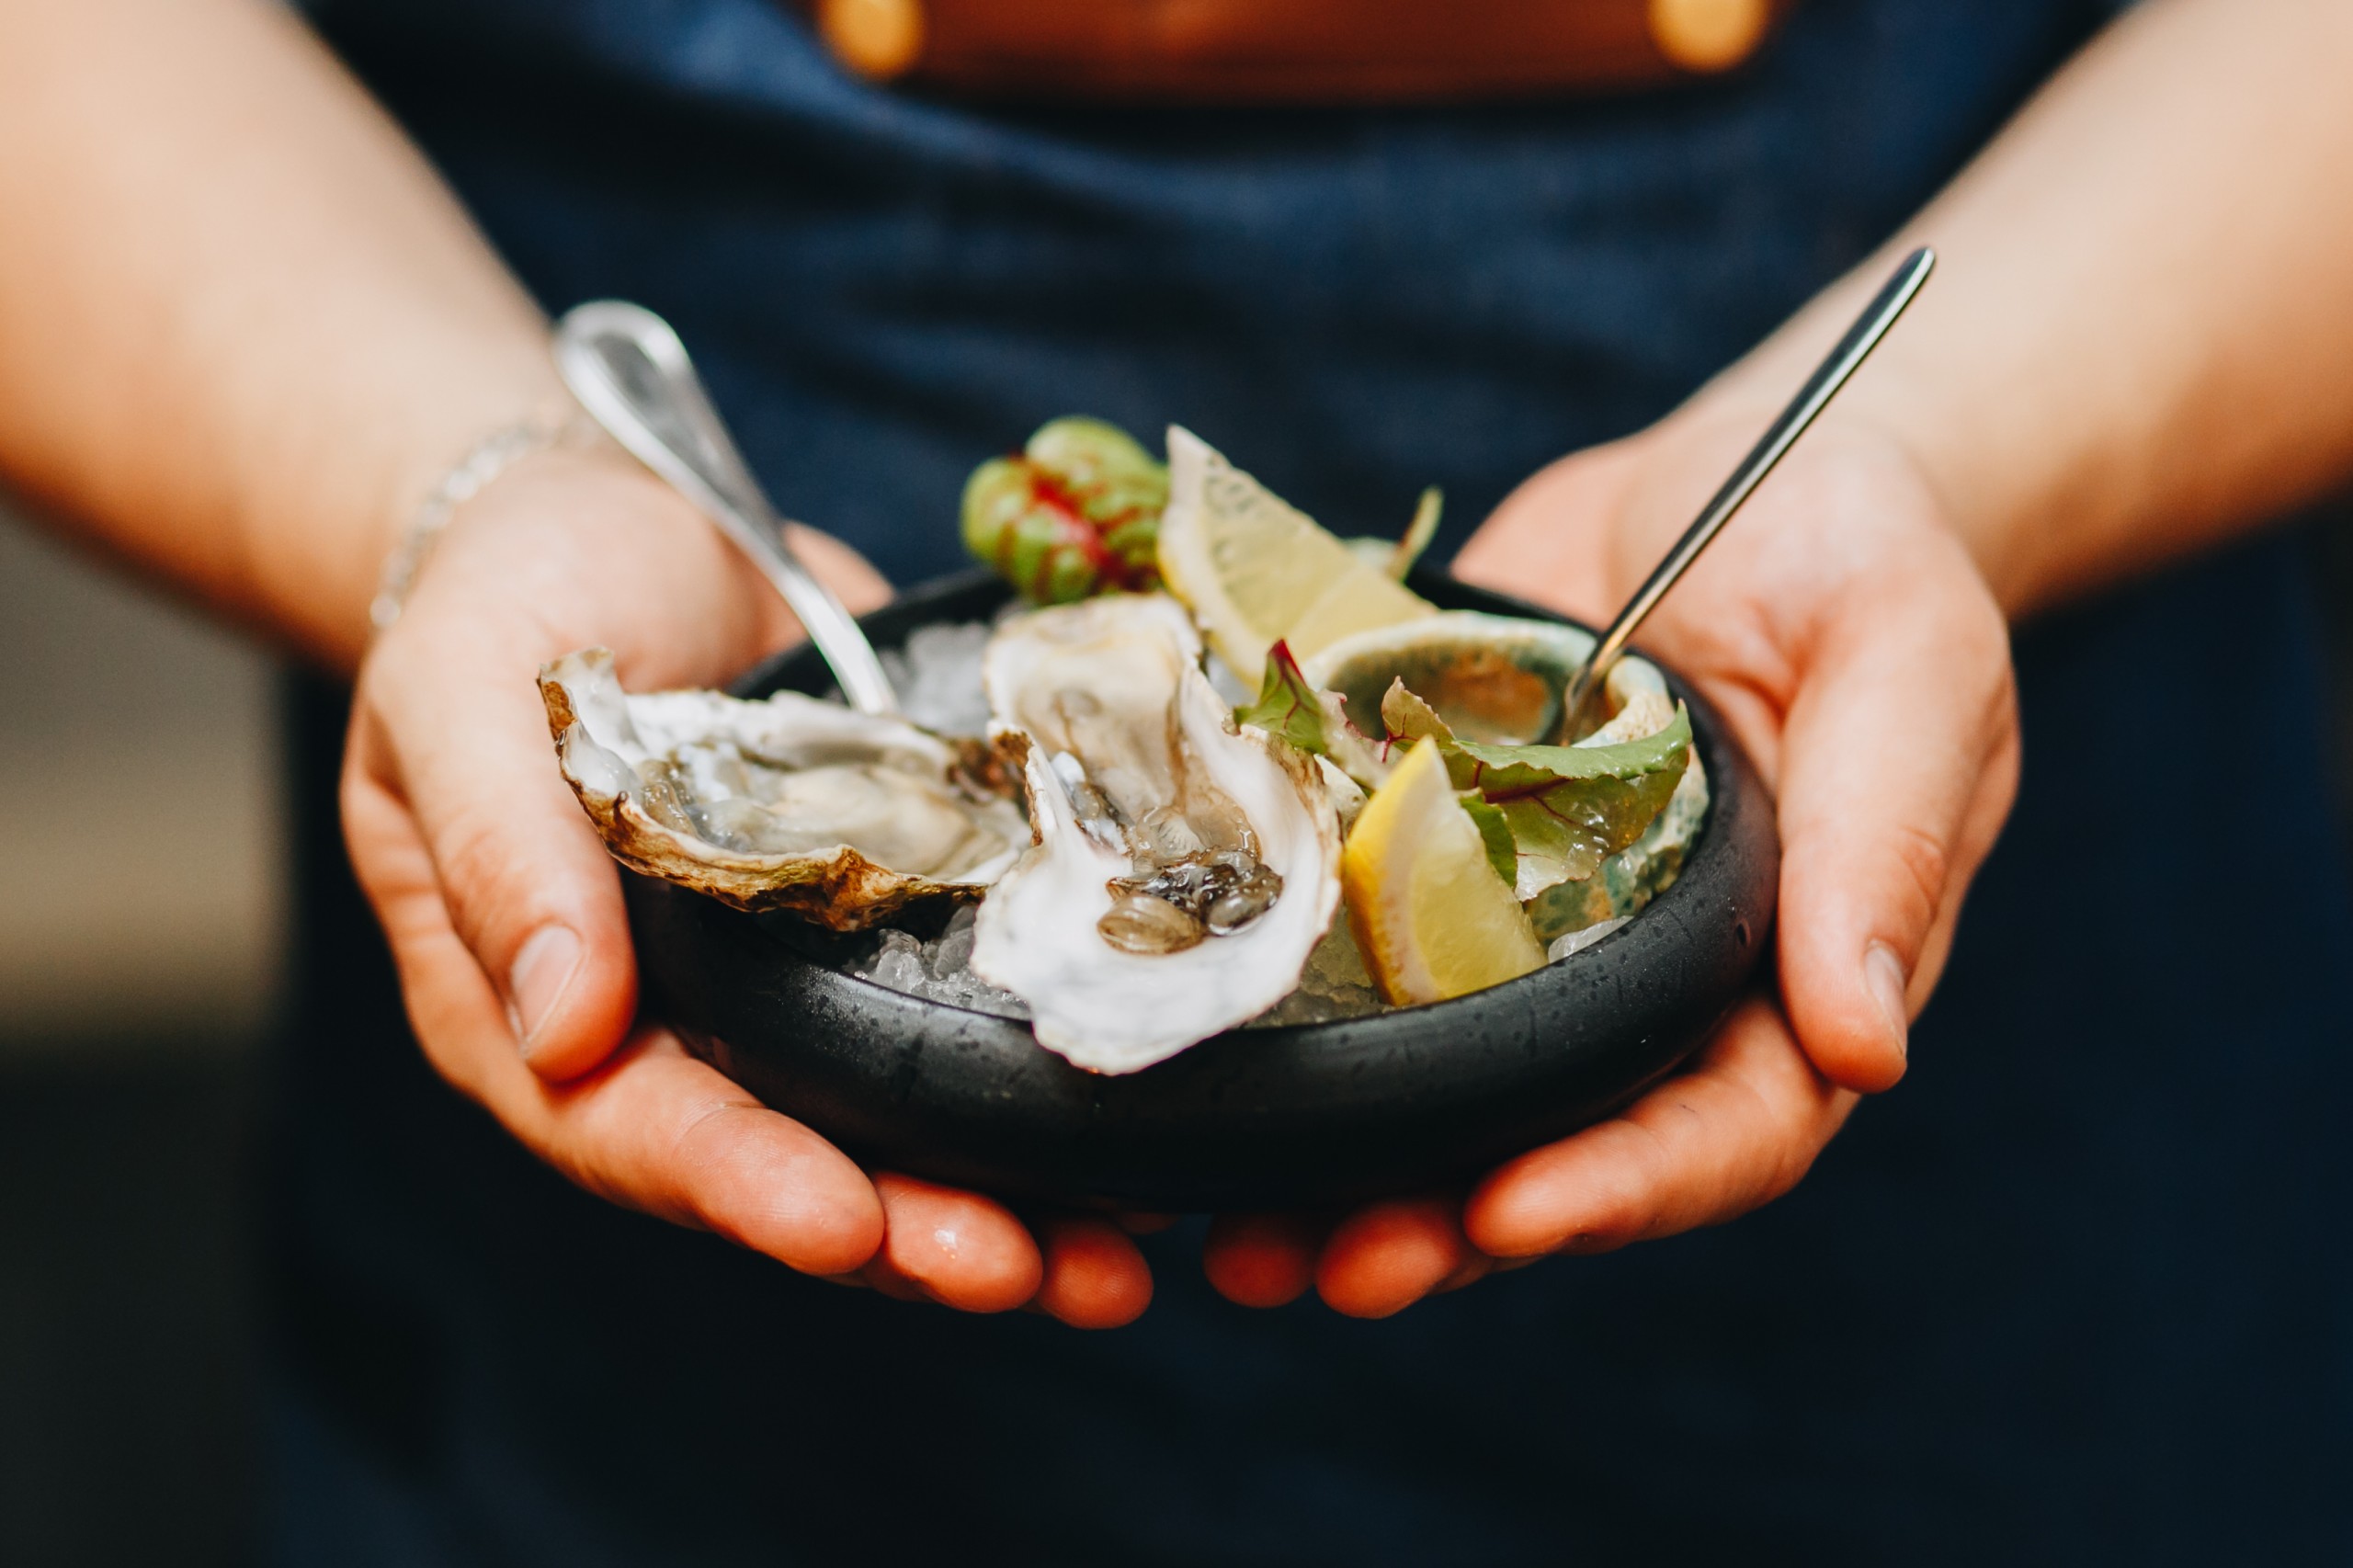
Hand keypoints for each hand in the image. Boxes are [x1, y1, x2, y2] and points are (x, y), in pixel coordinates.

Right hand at [341, 446, 1153, 1326]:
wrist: (619, 513)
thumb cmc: (508, 594)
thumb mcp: (460, 696)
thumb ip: (505, 852)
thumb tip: (564, 1028)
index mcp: (529, 1010)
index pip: (633, 1129)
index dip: (745, 1186)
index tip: (853, 1222)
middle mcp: (665, 1028)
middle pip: (786, 1165)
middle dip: (909, 1232)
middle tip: (1034, 1270)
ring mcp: (778, 986)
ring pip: (887, 1124)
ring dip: (999, 1197)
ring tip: (1114, 1255)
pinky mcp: (876, 925)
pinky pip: (952, 1026)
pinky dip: (1033, 1085)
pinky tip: (1136, 1128)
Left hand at [1202, 407, 2021, 1314]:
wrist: (1739, 477)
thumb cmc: (1858, 562)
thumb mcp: (1905, 668)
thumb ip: (1885, 838)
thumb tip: (1867, 1048)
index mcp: (1787, 979)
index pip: (1726, 1128)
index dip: (1622, 1187)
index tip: (1510, 1215)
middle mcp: (1649, 989)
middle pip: (1555, 1147)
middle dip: (1443, 1226)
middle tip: (1326, 1266)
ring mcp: (1528, 936)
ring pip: (1440, 1090)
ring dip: (1343, 1173)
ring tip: (1232, 1236)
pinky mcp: (1428, 860)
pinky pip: (1357, 964)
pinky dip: (1280, 1031)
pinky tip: (1185, 1075)